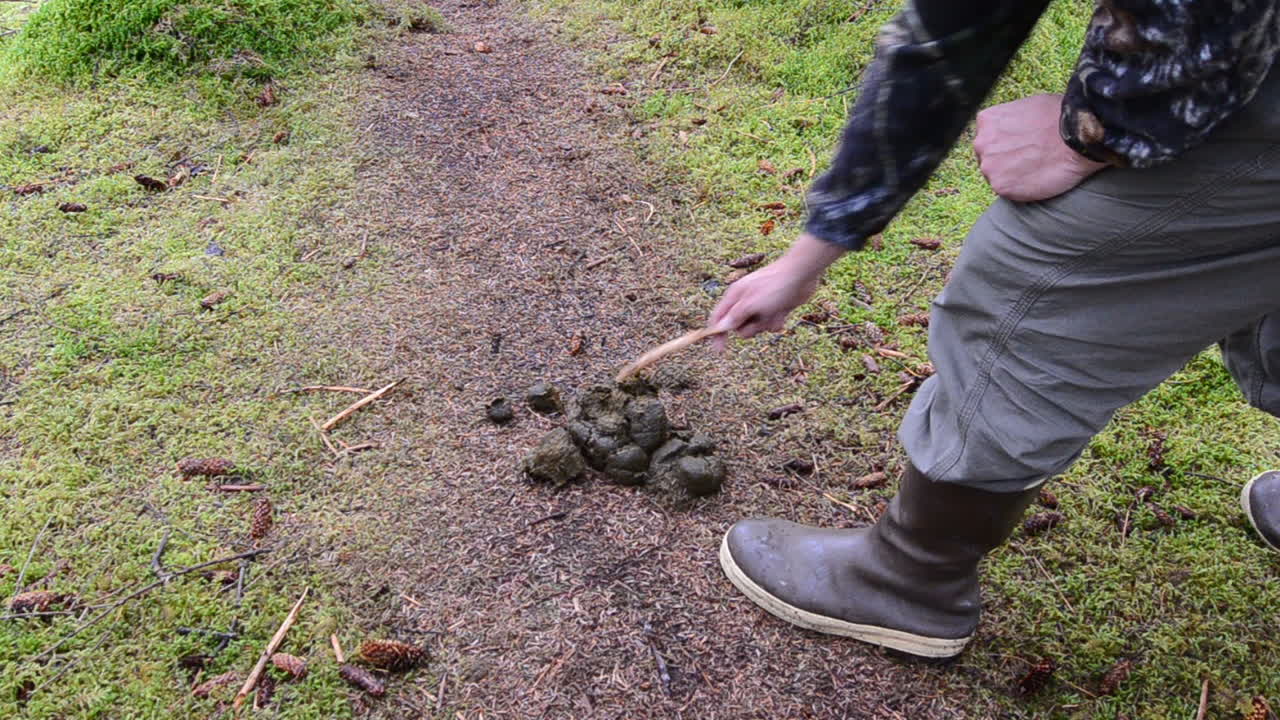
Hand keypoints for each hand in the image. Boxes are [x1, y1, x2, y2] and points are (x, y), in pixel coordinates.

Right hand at [707, 232, 844, 350]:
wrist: (801, 275)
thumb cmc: (773, 286)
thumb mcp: (750, 304)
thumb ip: (735, 317)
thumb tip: (721, 328)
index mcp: (734, 297)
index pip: (718, 318)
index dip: (717, 333)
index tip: (720, 349)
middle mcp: (745, 302)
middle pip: (738, 327)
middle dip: (749, 328)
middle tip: (758, 319)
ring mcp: (760, 306)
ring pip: (756, 328)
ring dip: (765, 325)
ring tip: (773, 312)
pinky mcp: (774, 310)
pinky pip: (770, 325)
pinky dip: (776, 322)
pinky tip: (783, 312)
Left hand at [974, 94, 1107, 201]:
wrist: (1079, 136)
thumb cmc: (1060, 117)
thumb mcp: (1027, 106)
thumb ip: (1010, 120)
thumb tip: (1012, 128)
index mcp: (987, 120)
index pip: (988, 139)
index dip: (1006, 145)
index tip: (1021, 147)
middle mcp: (981, 143)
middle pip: (988, 158)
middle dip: (1006, 160)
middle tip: (1030, 159)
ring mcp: (989, 166)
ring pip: (996, 176)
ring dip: (1012, 175)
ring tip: (1035, 168)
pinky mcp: (1001, 186)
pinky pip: (1007, 191)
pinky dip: (1020, 189)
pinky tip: (1036, 178)